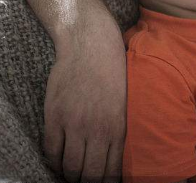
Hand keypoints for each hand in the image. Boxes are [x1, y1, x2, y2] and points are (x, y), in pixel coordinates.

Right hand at [44, 13, 126, 182]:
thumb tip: (117, 155)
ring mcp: (74, 124)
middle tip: (86, 180)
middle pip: (89, 175)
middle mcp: (97, 130)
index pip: (111, 172)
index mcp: (119, 127)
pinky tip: (58, 159)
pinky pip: (51, 151)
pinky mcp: (55, 116)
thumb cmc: (113, 71)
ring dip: (70, 174)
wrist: (92, 44)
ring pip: (69, 167)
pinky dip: (53, 160)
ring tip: (73, 173)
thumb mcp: (126, 102)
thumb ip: (119, 128)